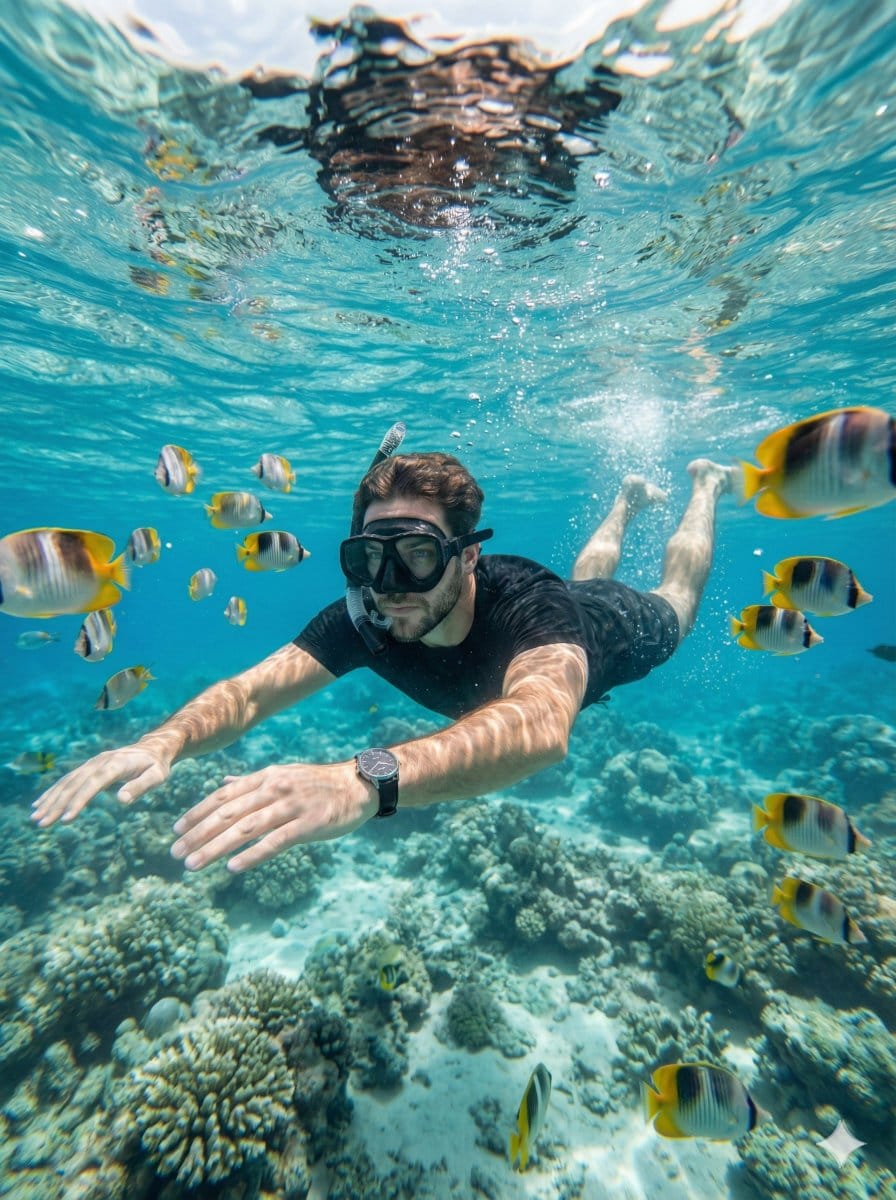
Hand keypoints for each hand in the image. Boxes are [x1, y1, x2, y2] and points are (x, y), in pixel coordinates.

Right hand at [31, 745, 171, 825]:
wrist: (153, 748)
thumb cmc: (156, 765)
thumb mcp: (157, 776)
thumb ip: (140, 787)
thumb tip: (121, 800)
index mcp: (115, 765)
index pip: (93, 784)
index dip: (78, 801)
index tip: (66, 819)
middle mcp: (99, 762)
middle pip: (74, 784)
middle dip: (56, 805)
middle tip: (41, 824)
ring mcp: (91, 763)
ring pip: (66, 782)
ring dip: (49, 800)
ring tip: (35, 818)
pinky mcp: (88, 767)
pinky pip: (67, 780)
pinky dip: (53, 792)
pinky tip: (40, 804)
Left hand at [170, 761, 376, 872]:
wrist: (358, 785)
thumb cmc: (317, 784)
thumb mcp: (282, 775)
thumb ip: (251, 782)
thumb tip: (222, 783)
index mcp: (265, 777)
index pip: (222, 796)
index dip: (197, 813)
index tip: (175, 831)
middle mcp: (273, 788)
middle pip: (227, 813)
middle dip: (198, 834)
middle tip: (175, 853)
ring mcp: (291, 806)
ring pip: (245, 829)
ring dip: (215, 848)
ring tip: (193, 864)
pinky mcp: (308, 824)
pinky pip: (275, 842)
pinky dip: (252, 855)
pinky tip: (233, 868)